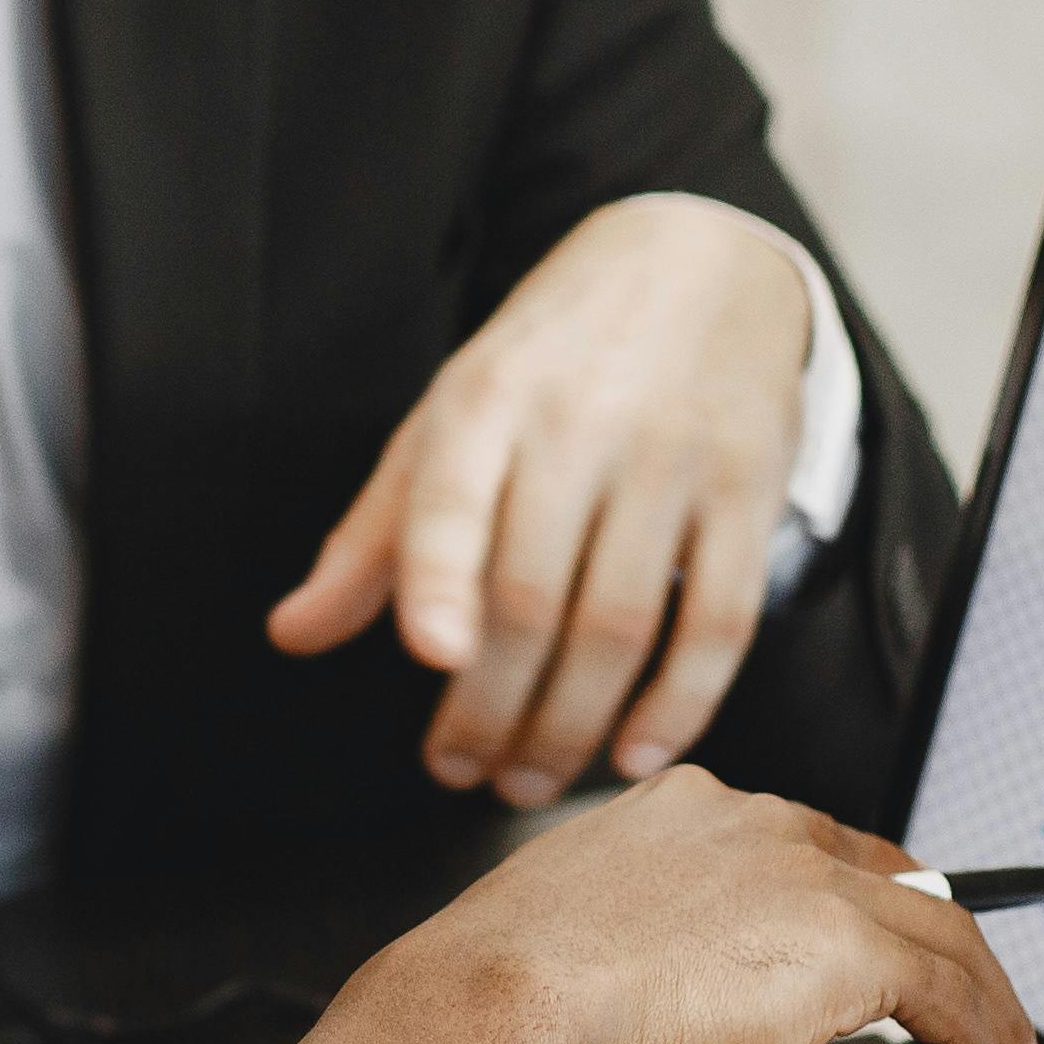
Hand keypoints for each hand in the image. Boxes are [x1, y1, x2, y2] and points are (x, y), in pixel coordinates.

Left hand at [264, 194, 818, 802]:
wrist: (700, 261)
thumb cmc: (549, 363)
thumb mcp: (448, 420)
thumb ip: (375, 535)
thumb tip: (292, 634)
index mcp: (486, 401)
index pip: (454, 495)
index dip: (442, 577)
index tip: (431, 655)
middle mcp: (581, 425)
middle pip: (533, 597)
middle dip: (490, 710)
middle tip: (461, 774)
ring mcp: (673, 457)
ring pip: (620, 624)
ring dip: (570, 727)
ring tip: (527, 782)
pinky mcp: (751, 488)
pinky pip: (720, 620)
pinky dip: (678, 704)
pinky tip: (633, 755)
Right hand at [289, 767, 1040, 1043]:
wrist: (497, 1000)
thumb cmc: (502, 990)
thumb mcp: (575, 940)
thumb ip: (638, 943)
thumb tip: (671, 1001)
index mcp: (685, 810)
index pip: (814, 845)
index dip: (863, 903)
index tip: (883, 956)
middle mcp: (756, 824)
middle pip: (899, 879)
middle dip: (947, 954)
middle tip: (971, 1020)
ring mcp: (807, 877)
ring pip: (947, 937)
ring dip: (990, 1017)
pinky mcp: (846, 944)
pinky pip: (955, 999)